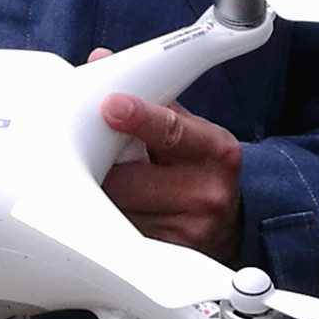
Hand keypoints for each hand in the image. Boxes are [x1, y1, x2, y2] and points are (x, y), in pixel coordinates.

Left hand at [91, 66, 243, 259]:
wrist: (228, 223)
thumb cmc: (200, 168)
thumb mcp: (190, 129)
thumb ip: (149, 100)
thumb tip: (102, 63)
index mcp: (216, 149)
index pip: (171, 130)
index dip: (138, 117)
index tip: (111, 105)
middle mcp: (207, 192)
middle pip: (128, 176)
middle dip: (101, 164)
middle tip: (89, 155)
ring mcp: (188, 230)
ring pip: (117, 208)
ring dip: (100, 194)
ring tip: (110, 184)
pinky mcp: (167, 255)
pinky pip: (119, 234)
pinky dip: (107, 220)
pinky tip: (118, 209)